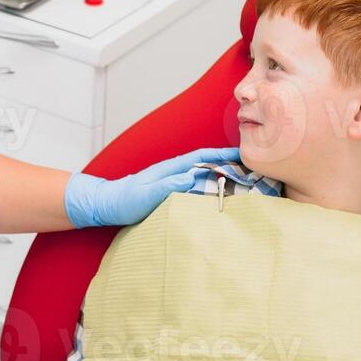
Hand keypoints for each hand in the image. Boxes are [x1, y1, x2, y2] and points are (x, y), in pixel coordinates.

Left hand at [63, 146, 240, 227]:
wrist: (107, 206)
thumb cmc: (124, 201)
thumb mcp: (145, 195)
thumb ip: (166, 186)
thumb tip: (190, 177)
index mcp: (171, 169)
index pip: (203, 156)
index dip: (224, 155)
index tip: (244, 155)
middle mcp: (175, 173)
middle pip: (208, 165)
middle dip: (230, 166)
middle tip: (253, 171)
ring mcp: (174, 184)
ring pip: (204, 178)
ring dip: (223, 180)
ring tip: (245, 187)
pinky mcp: (171, 196)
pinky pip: (197, 191)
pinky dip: (211, 193)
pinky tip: (220, 202)